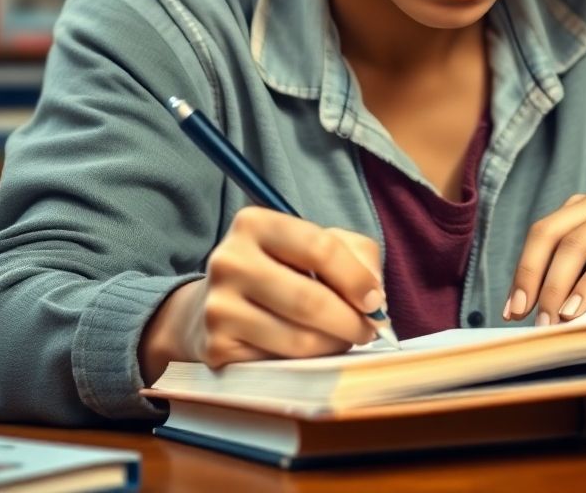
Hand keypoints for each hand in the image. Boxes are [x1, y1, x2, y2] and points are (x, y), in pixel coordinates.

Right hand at [139, 208, 383, 382]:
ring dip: (333, 345)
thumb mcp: (310, 244)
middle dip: (351, 321)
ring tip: (342, 339)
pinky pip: (279, 363)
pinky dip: (306, 363)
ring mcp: (219, 306)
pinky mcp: (216, 347)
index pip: (319, 248)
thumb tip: (375, 297)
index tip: (375, 300)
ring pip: (298, 339)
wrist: (209, 306)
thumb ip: (355, 255)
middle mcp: (230, 261)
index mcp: (254, 223)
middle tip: (369, 330)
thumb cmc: (276, 270)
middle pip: (310, 300)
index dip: (357, 278)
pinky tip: (309, 350)